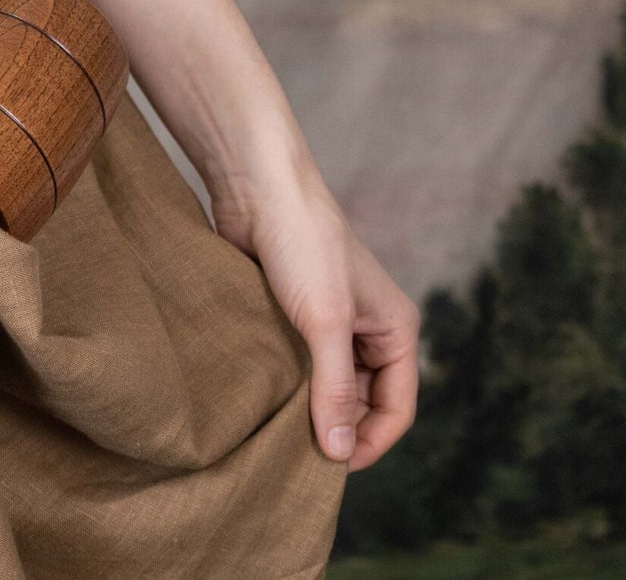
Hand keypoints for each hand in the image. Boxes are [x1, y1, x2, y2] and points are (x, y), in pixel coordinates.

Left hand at [210, 153, 419, 470]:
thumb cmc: (303, 245)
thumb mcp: (325, 322)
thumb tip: (339, 454)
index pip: (397, 408)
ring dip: (308, 406)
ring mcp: (329, 321)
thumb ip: (335, 388)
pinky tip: (262, 395)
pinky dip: (284, 381)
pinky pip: (296, 362)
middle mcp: (368, 328)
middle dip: (337, 427)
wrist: (257, 188)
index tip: (331, 467)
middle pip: (363, 400)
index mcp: (395, 330)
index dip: (369, 442)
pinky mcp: (291, 312)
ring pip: (327, 383)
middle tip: (298, 454)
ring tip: (277, 428)